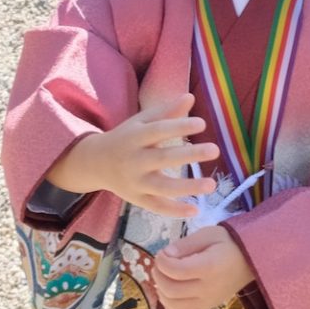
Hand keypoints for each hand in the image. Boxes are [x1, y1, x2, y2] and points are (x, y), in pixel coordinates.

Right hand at [44, 93, 219, 216]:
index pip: (158, 131)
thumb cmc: (126, 138)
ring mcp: (135, 182)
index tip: (202, 123)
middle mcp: (134, 161)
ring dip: (187, 187)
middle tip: (215, 150)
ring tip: (212, 184)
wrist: (94, 163)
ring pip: (162, 187)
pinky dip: (175, 211)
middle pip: (163, 158)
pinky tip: (196, 210)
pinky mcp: (137, 199)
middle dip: (189, 155)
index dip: (179, 127)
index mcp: (134, 137)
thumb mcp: (141, 122)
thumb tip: (190, 97)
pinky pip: (157, 207)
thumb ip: (166, 111)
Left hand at [154, 226, 255, 308]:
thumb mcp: (209, 235)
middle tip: (161, 263)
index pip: (175, 270)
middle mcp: (208, 288)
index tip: (163, 253)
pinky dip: (170, 306)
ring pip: (173, 306)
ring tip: (165, 277)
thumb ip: (185, 244)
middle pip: (171, 290)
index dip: (162, 261)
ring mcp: (207, 301)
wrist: (251, 261)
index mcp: (209, 267)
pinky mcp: (206, 308)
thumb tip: (166, 254)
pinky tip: (170, 293)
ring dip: (161, 291)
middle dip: (158, 275)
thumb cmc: (229, 244)